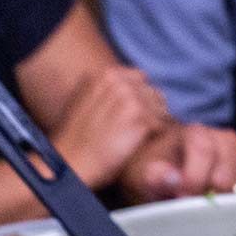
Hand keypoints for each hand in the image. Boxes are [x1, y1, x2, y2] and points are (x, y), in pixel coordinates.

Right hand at [50, 66, 168, 187]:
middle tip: (144, 127)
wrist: (73, 160)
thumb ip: (108, 90)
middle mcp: (118, 82)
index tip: (138, 113)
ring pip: (160, 107)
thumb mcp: (87, 100)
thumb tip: (134, 82)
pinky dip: (158, 135)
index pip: (140, 77)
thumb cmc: (79, 137)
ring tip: (144, 136)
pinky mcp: (139, 119)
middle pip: (153, 92)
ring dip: (157, 122)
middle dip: (153, 109)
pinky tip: (144, 143)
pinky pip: (162, 124)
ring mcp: (129, 99)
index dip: (143, 96)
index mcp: (105, 75)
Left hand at [119, 123, 235, 201]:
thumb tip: (173, 178)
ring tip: (219, 214)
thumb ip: (153, 176)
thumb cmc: (158, 181)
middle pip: (232, 157)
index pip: (203, 146)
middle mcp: (225, 141)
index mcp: (196, 133)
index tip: (182, 197)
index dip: (195, 174)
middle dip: (217, 185)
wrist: (172, 190)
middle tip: (203, 207)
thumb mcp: (143, 178)